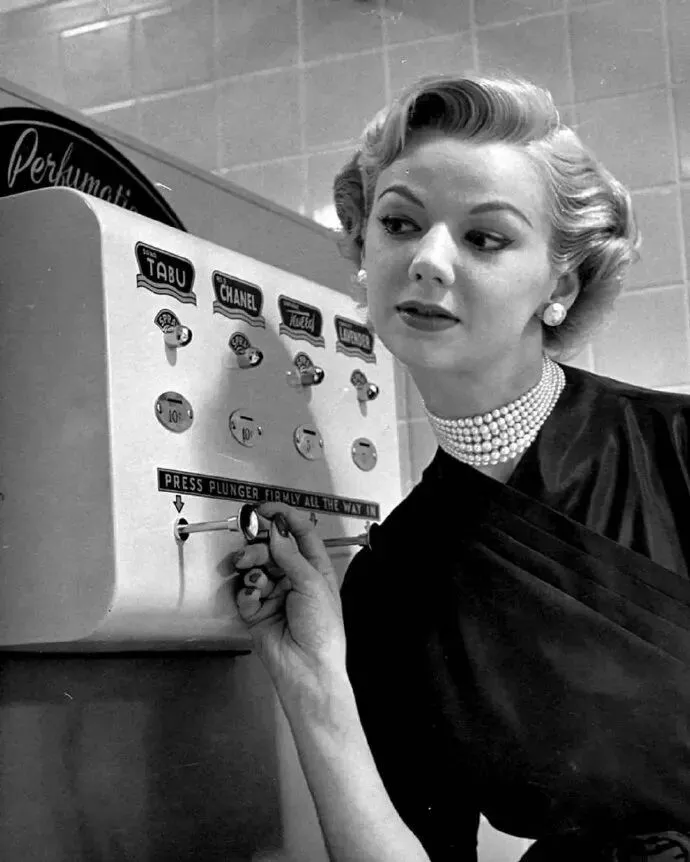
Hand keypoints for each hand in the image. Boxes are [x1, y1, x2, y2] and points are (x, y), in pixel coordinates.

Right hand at [233, 503, 345, 691]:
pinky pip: (244, 591)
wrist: (308, 669)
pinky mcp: (256, 611)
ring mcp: (274, 593)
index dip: (284, 517)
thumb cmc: (323, 632)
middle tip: (250, 545)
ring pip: (255, 567)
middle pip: (271, 548)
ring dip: (250, 566)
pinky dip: (246, 592)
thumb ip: (290, 555)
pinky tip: (253, 598)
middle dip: (259, 545)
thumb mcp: (312, 585)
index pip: (299, 533)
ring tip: (250, 573)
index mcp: (315, 568)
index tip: (266, 509)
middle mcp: (294, 578)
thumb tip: (277, 530)